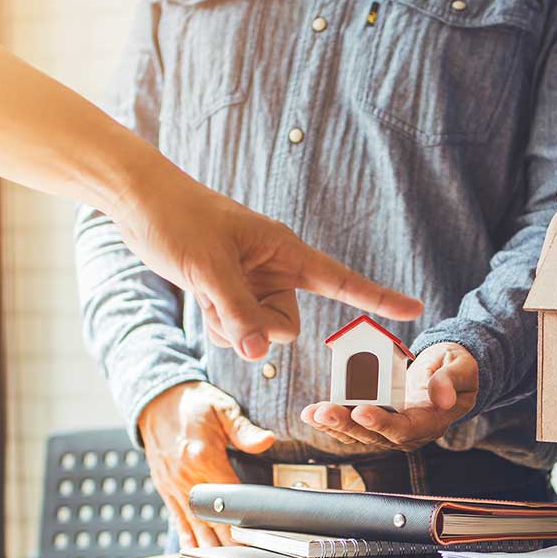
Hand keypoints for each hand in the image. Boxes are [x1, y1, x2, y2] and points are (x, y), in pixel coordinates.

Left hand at [114, 164, 422, 360]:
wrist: (142, 203)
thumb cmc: (179, 220)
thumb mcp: (208, 269)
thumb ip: (236, 312)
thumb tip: (257, 353)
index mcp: (285, 251)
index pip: (341, 280)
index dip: (378, 297)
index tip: (414, 309)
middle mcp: (276, 271)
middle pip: (286, 326)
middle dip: (254, 324)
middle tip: (221, 296)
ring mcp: (255, 285)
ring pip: (258, 333)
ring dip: (229, 325)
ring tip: (204, 287)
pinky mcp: (234, 294)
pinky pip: (237, 331)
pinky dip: (218, 324)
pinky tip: (200, 295)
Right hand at [136, 381, 277, 546]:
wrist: (156, 399)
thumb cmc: (192, 403)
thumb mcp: (222, 408)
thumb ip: (245, 429)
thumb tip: (266, 441)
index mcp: (202, 458)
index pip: (228, 498)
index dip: (241, 521)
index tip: (254, 539)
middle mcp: (185, 476)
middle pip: (210, 519)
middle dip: (226, 544)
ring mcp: (172, 484)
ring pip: (192, 523)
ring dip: (206, 547)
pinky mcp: (165, 487)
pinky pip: (176, 517)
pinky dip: (186, 536)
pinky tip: (194, 553)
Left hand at [302, 343, 478, 450]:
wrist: (449, 373)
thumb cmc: (456, 368)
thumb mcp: (462, 368)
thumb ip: (452, 380)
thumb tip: (441, 397)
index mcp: (431, 423)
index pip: (404, 429)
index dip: (382, 423)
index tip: (362, 411)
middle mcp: (408, 432)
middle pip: (374, 435)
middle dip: (346, 425)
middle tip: (324, 412)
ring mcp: (390, 429)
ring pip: (358, 433)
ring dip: (332, 425)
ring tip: (311, 414)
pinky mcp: (376, 421)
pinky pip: (352, 424)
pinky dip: (331, 419)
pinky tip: (312, 413)